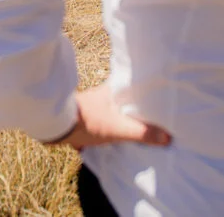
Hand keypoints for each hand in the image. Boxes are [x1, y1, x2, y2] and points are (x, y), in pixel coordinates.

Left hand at [50, 83, 172, 150]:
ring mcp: (93, 105)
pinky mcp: (85, 116)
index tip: (160, 98)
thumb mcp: (118, 129)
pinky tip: (116, 134)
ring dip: (123, 117)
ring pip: (114, 109)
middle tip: (152, 116)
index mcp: (113, 89)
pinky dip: (112, 125)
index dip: (147, 92)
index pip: (135, 86)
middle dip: (136, 107)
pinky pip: (105, 119)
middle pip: (125, 99)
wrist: (55, 126)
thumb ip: (141, 133)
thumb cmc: (88, 122)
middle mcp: (103, 93)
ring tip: (137, 127)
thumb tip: (167, 138)